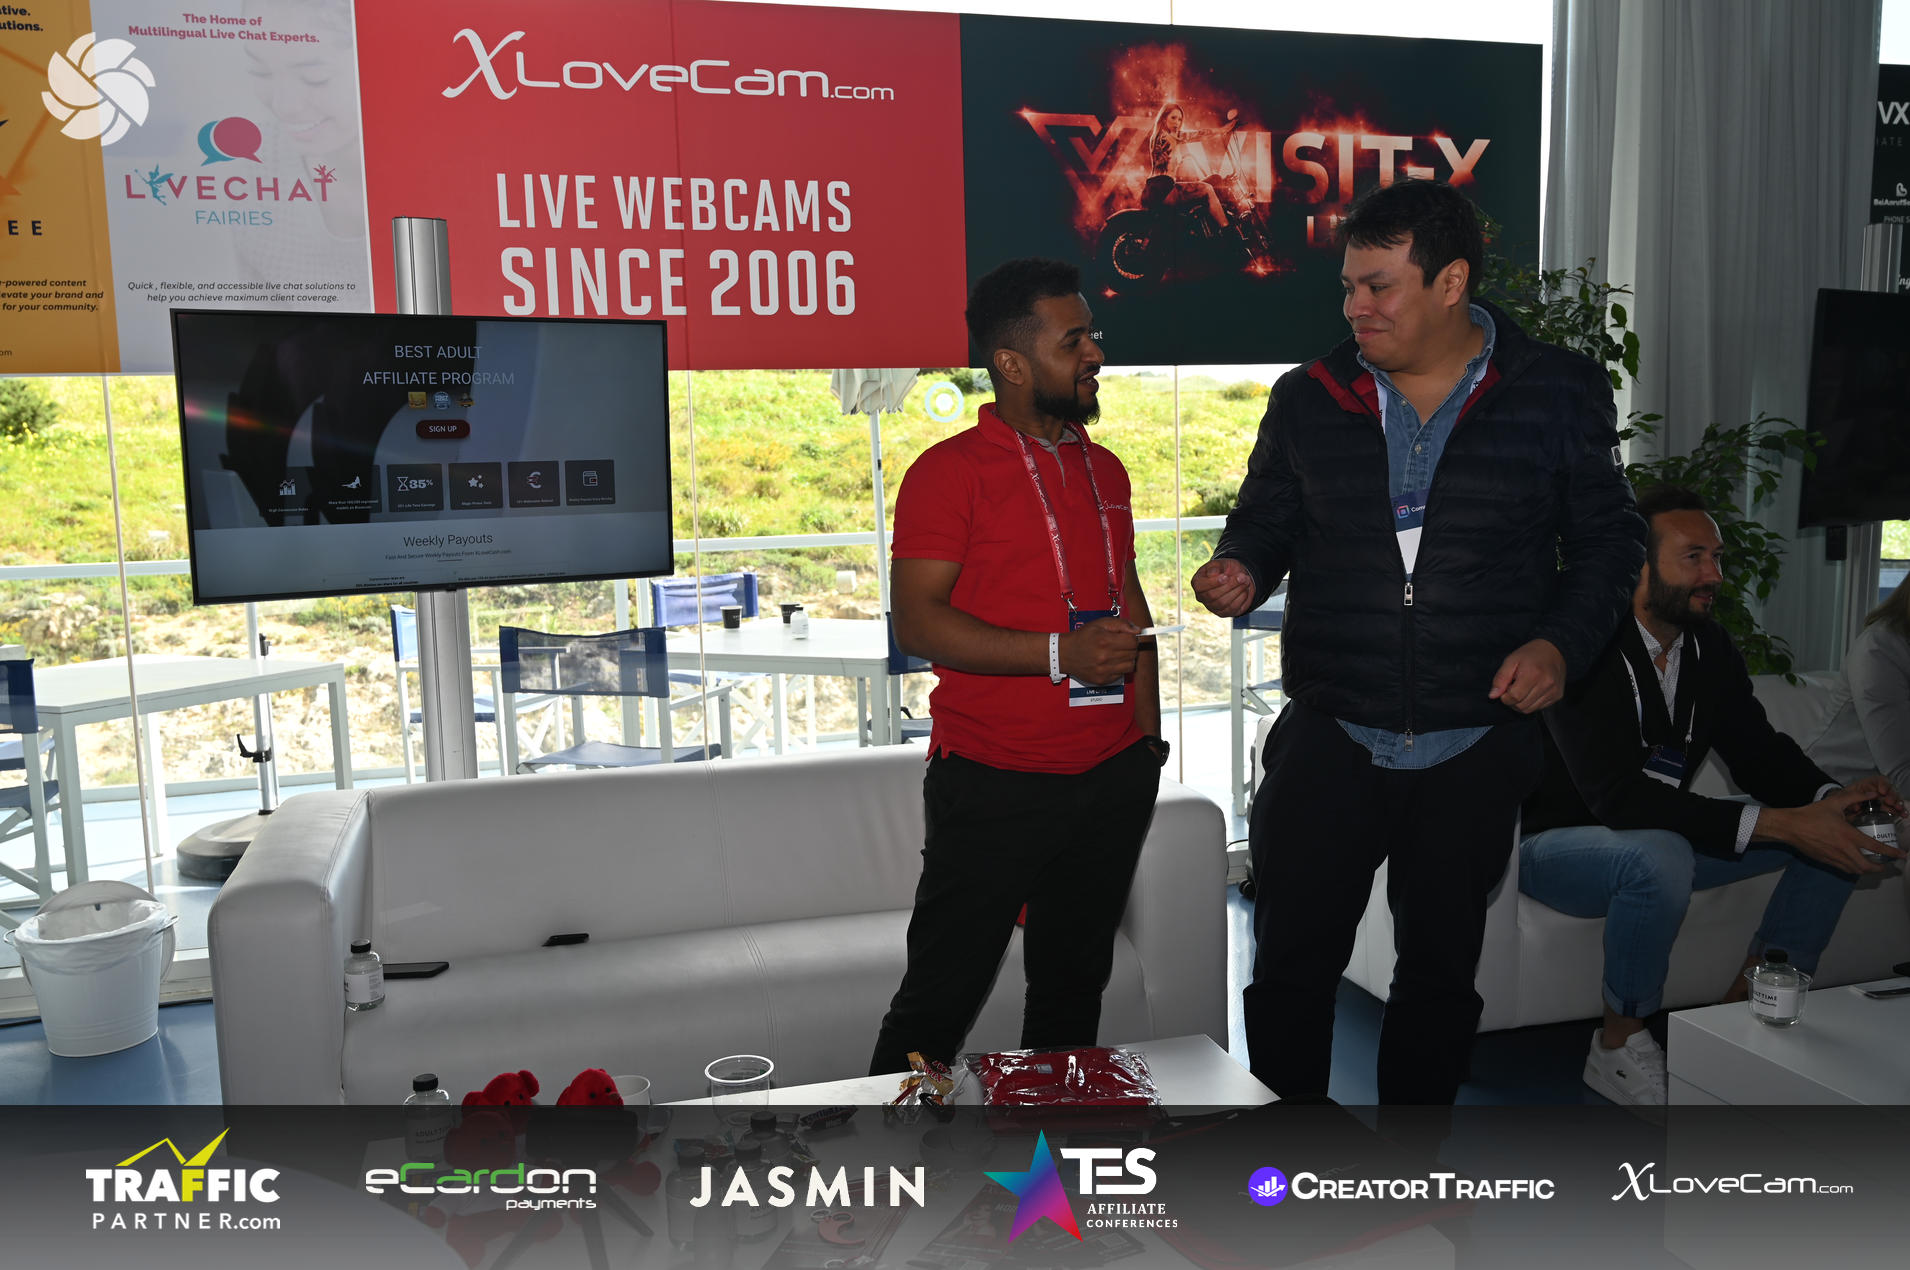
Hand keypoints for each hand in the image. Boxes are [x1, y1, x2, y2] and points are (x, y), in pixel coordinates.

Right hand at [1059, 617, 1139, 684]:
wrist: (1065, 654)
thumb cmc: (1082, 637)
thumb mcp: (1100, 624)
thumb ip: (1120, 624)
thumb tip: (1137, 630)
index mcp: (1105, 641)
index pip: (1133, 642)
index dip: (1133, 638)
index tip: (1128, 638)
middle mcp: (1105, 657)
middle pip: (1133, 654)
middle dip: (1130, 648)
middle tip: (1121, 645)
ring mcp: (1104, 670)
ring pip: (1130, 665)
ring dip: (1127, 659)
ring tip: (1117, 654)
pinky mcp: (1103, 680)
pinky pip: (1121, 674)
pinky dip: (1119, 668)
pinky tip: (1110, 662)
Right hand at [1191, 558, 1254, 617]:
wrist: (1235, 576)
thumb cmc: (1225, 569)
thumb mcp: (1221, 563)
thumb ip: (1216, 566)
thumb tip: (1213, 573)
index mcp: (1197, 583)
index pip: (1200, 586)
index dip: (1213, 583)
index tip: (1226, 577)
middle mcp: (1202, 597)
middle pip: (1213, 596)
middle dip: (1230, 585)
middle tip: (1242, 577)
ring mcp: (1212, 607)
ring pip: (1223, 603)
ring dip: (1237, 591)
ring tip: (1245, 581)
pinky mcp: (1223, 613)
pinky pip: (1232, 609)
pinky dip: (1241, 599)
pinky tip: (1245, 590)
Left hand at [1488, 639, 1566, 712]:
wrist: (1553, 650)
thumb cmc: (1530, 654)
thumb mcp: (1511, 661)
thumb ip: (1500, 678)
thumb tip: (1492, 695)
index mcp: (1533, 674)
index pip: (1514, 697)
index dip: (1505, 696)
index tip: (1506, 688)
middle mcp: (1546, 684)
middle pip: (1521, 706)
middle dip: (1512, 701)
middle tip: (1513, 687)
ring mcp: (1553, 691)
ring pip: (1529, 710)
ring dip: (1520, 703)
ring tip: (1521, 689)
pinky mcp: (1557, 696)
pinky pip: (1538, 708)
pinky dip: (1531, 703)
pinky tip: (1531, 691)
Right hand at [1761, 788, 1900, 873]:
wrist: (1789, 827)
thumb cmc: (1811, 814)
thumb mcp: (1834, 803)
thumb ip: (1855, 797)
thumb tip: (1872, 792)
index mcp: (1849, 835)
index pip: (1875, 847)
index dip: (1891, 853)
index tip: (1901, 855)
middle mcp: (1844, 849)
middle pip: (1867, 866)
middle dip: (1879, 868)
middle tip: (1885, 865)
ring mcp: (1834, 857)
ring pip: (1855, 870)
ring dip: (1866, 870)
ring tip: (1871, 866)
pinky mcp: (1826, 861)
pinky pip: (1844, 869)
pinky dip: (1852, 869)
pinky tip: (1853, 864)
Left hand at [1839, 774, 1905, 819]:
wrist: (1840, 809)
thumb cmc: (1843, 799)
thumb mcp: (1844, 796)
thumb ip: (1853, 796)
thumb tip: (1862, 803)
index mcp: (1869, 784)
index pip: (1880, 781)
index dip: (1884, 784)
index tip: (1882, 791)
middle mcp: (1878, 791)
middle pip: (1890, 790)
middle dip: (1892, 796)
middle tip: (1890, 802)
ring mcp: (1882, 800)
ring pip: (1895, 800)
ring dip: (1898, 804)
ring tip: (1900, 809)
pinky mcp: (1885, 809)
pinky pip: (1894, 809)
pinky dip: (1900, 812)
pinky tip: (1903, 815)